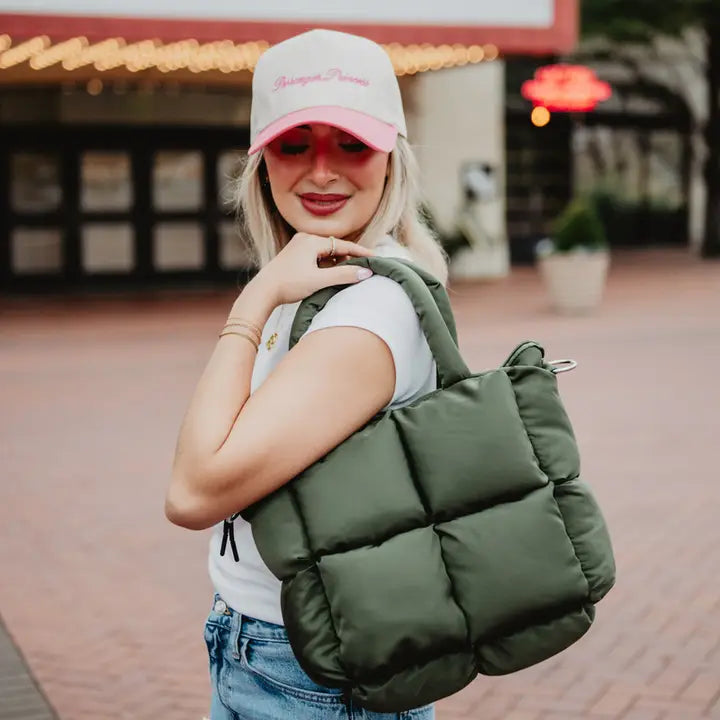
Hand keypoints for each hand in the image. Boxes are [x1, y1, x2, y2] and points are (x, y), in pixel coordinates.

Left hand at [249, 233, 375, 306]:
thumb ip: (343, 275)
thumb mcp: (319, 281)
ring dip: (337, 263)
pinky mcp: (294, 256)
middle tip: (364, 269)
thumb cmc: (289, 285)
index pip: (343, 245)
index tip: (375, 258)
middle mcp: (305, 239)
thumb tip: (366, 272)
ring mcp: (298, 247)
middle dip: (349, 259)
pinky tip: (329, 276)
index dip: (360, 253)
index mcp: (311, 241)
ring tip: (347, 276)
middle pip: (335, 248)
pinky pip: (316, 257)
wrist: (262, 291)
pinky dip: (326, 265)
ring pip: (326, 253)